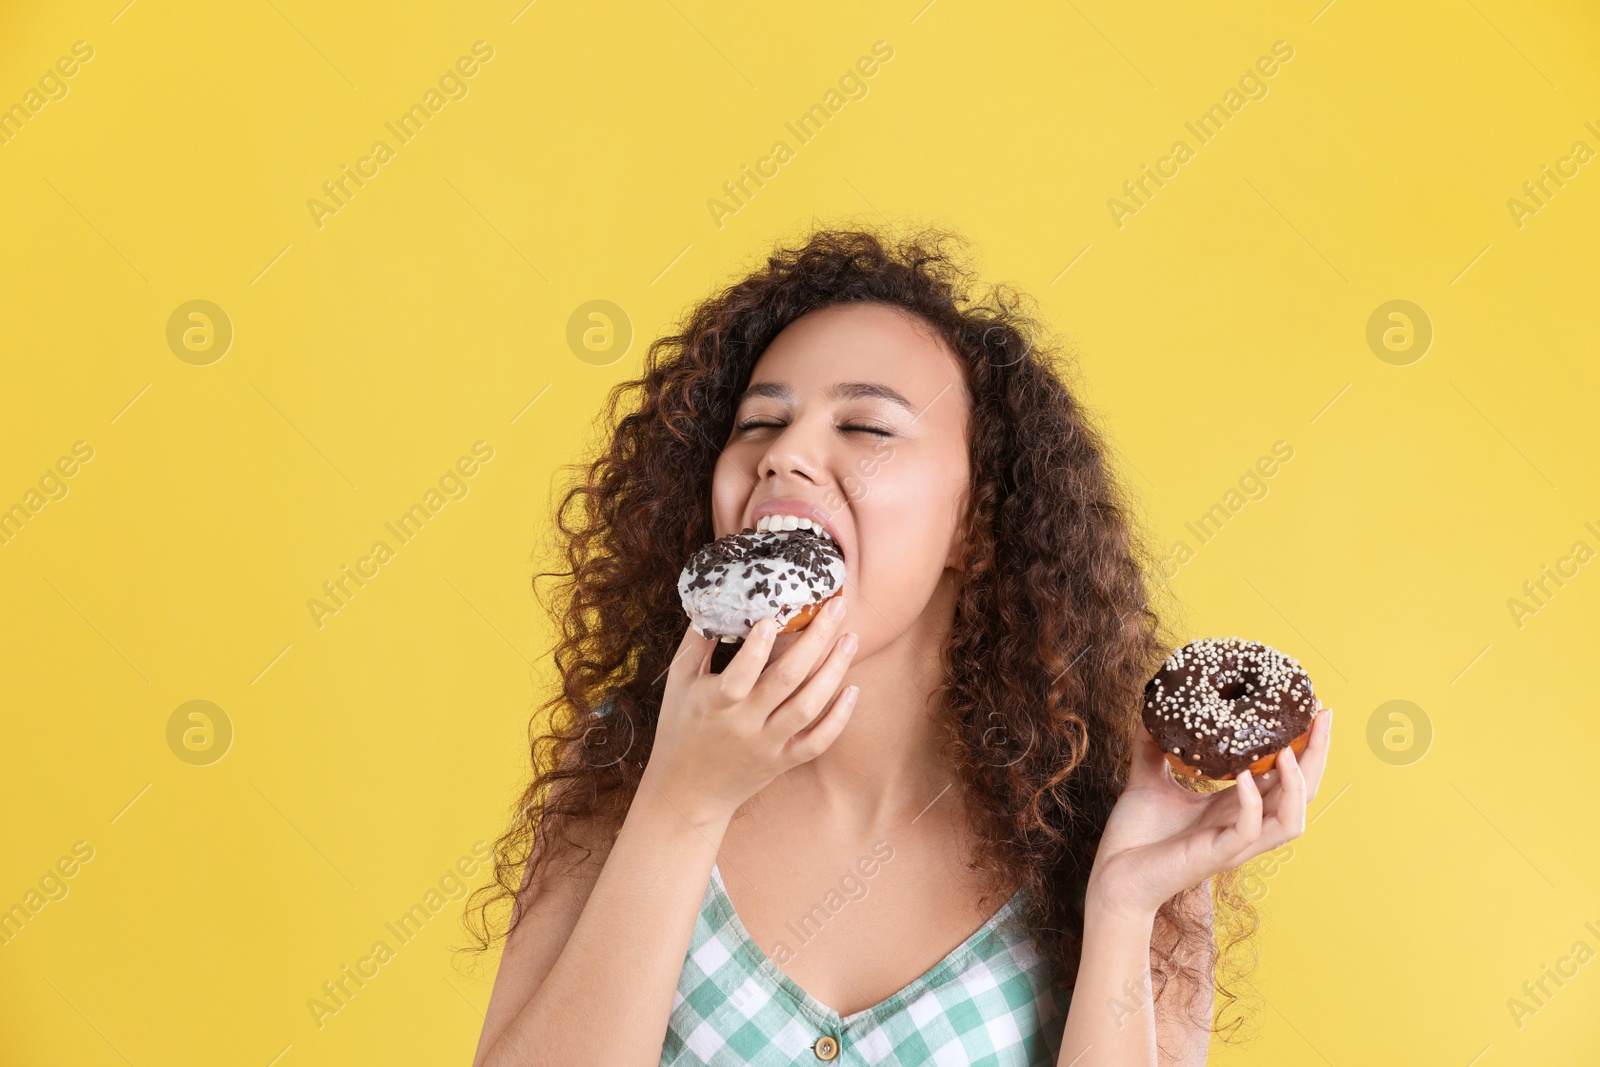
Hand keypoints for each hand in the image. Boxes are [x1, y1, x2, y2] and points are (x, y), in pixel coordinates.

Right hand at [639, 601, 859, 827]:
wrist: (686, 792)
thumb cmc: (680, 728)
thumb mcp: (678, 684)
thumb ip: (697, 643)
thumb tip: (718, 600)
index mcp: (714, 703)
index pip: (739, 675)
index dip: (757, 647)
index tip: (774, 617)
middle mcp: (744, 724)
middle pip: (786, 680)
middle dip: (815, 640)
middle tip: (837, 607)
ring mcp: (766, 745)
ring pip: (808, 707)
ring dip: (833, 671)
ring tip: (850, 640)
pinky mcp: (782, 762)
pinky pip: (818, 742)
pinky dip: (839, 718)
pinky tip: (853, 689)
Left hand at [1086, 698, 1333, 918]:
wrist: (1112, 875)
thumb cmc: (1135, 834)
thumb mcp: (1147, 779)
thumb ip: (1153, 746)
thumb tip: (1152, 707)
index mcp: (1236, 807)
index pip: (1286, 777)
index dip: (1304, 746)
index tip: (1312, 709)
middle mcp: (1244, 826)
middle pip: (1302, 795)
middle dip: (1317, 756)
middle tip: (1321, 715)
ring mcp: (1233, 844)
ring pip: (1291, 821)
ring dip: (1297, 785)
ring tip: (1288, 749)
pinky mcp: (1216, 856)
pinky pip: (1248, 831)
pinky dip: (1252, 803)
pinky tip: (1245, 778)